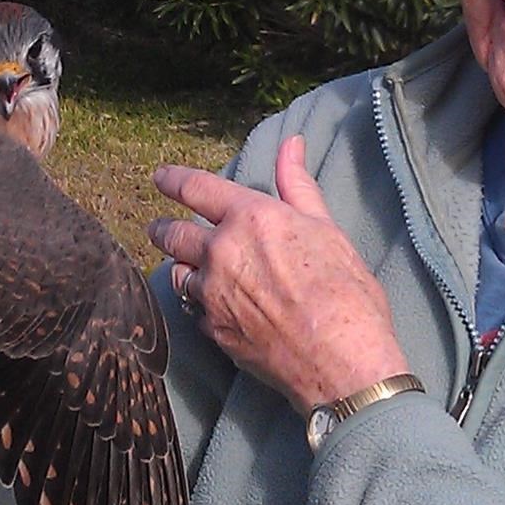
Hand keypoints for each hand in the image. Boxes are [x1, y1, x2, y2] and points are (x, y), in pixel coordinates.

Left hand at [149, 136, 409, 413]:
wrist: (341, 361)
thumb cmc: (346, 293)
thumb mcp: (327, 230)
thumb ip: (299, 187)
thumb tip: (291, 144)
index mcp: (251, 218)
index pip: (197, 188)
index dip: (173, 180)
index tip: (160, 178)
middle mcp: (222, 252)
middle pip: (172, 234)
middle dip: (162, 228)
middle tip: (159, 228)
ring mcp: (212, 294)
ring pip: (178, 274)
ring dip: (179, 268)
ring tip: (185, 268)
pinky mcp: (212, 330)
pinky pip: (193, 310)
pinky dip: (198, 304)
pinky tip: (211, 307)